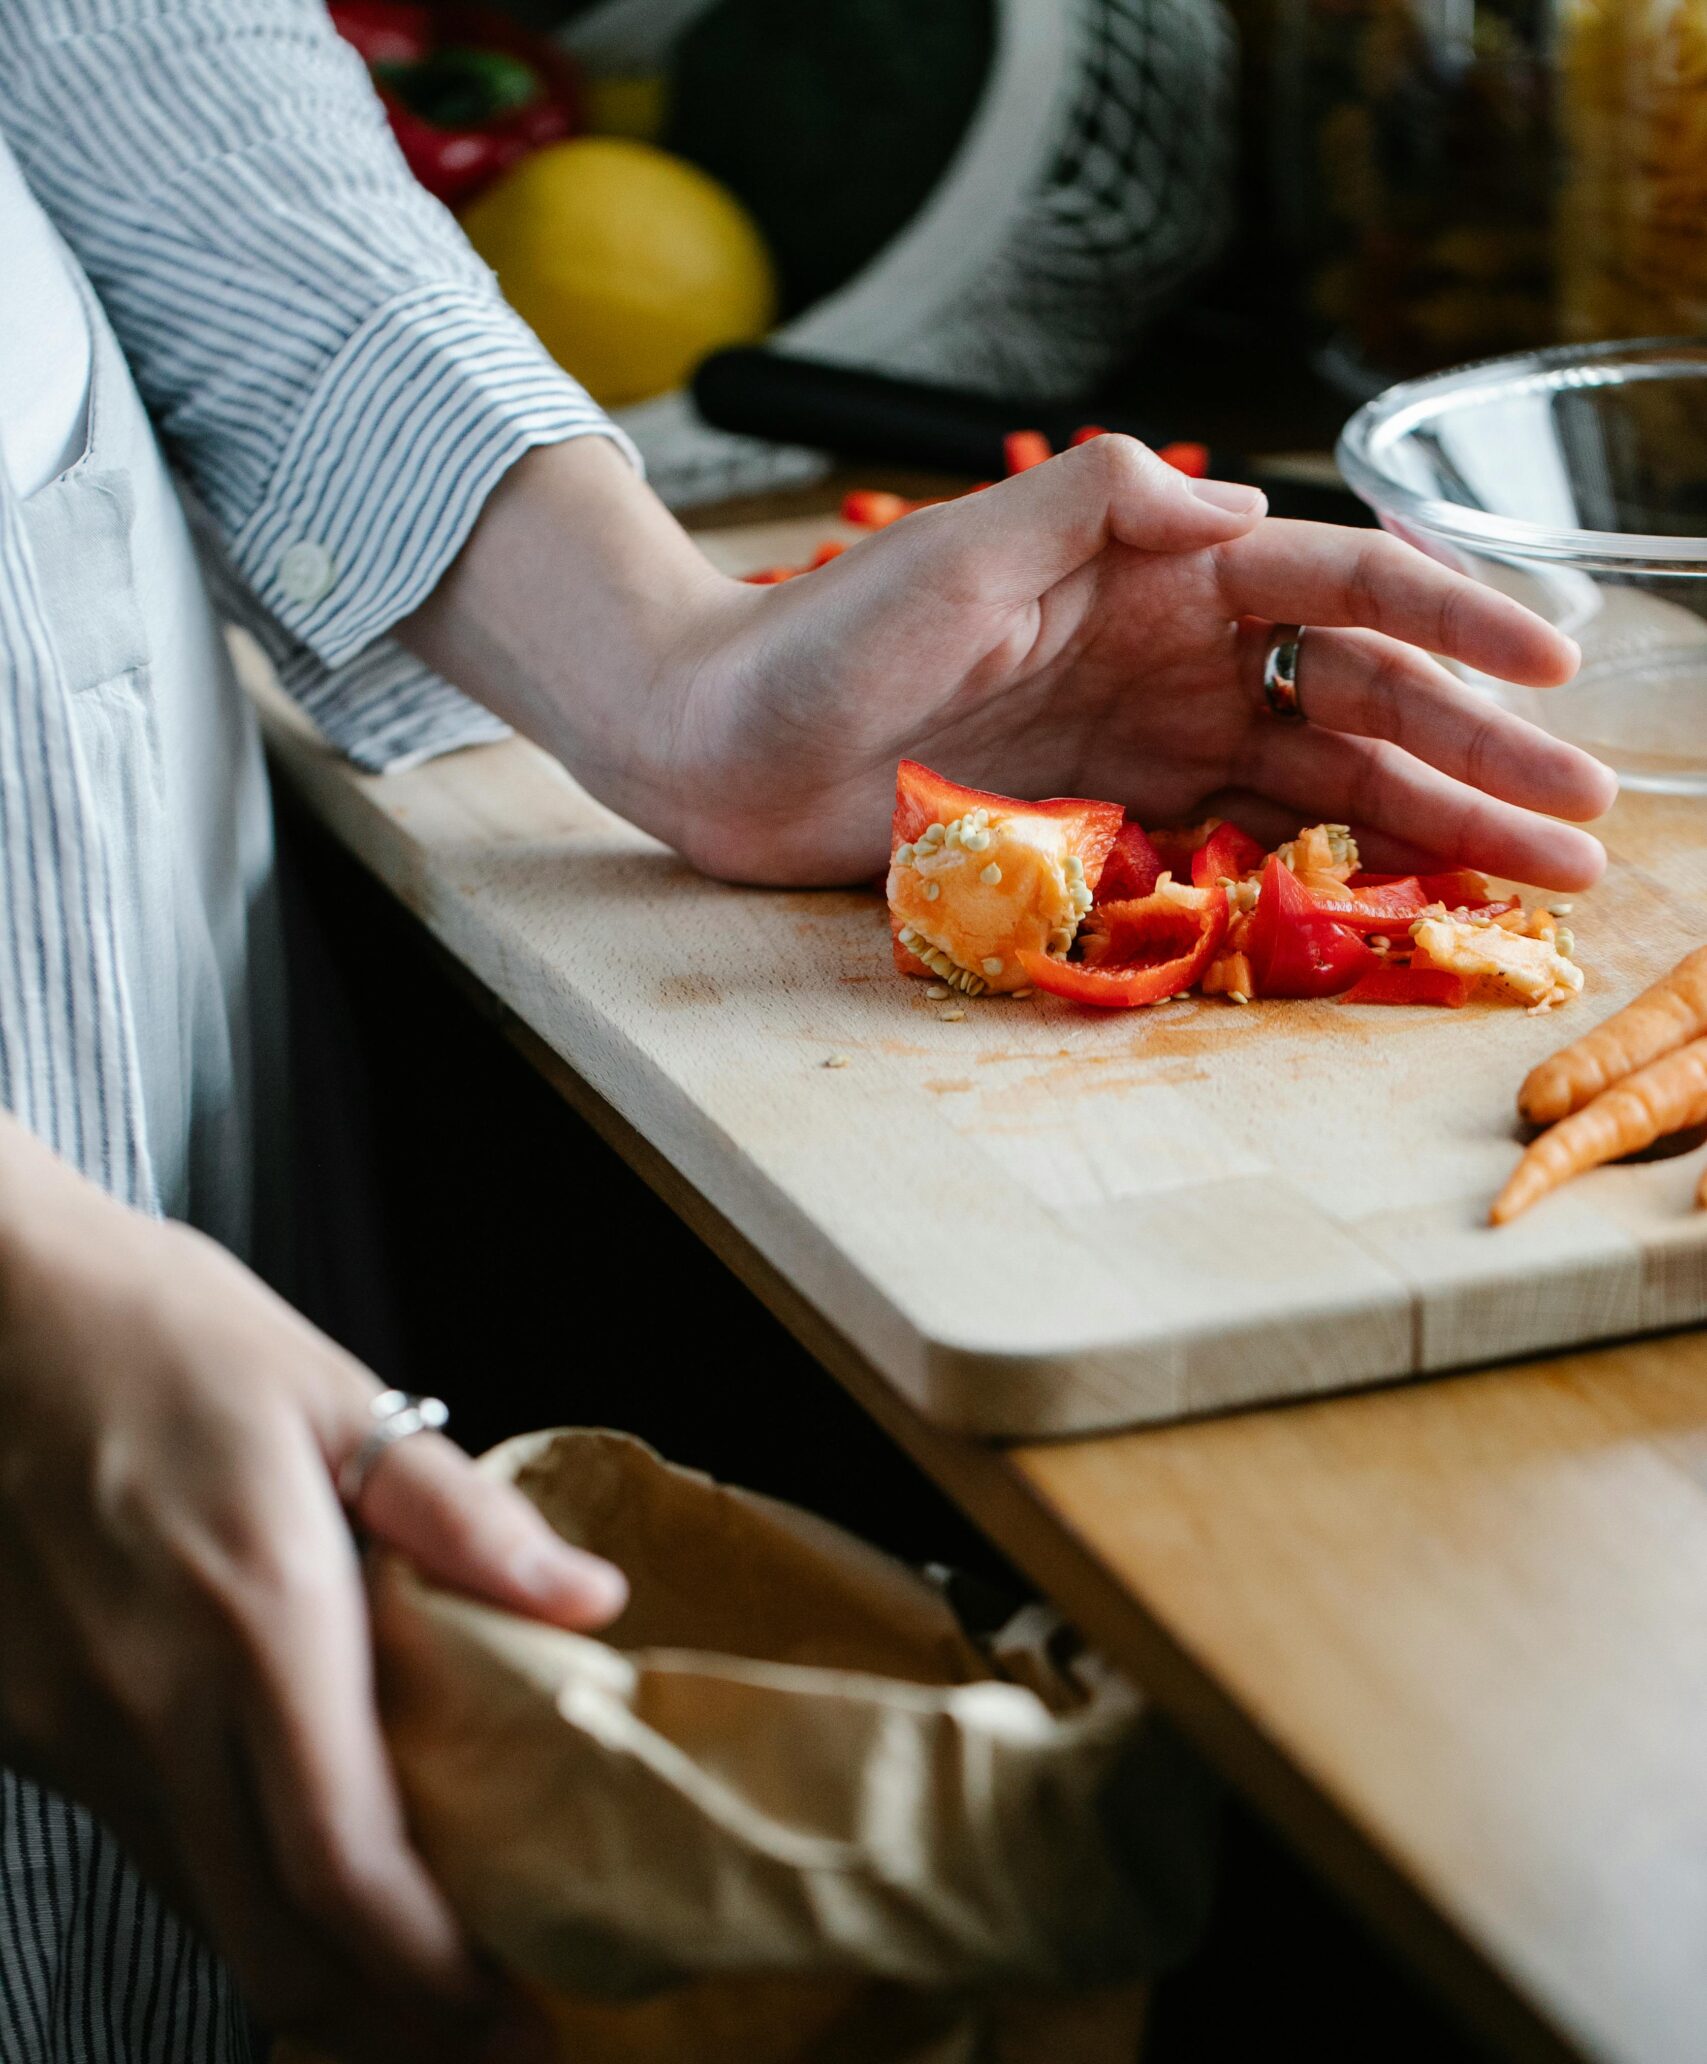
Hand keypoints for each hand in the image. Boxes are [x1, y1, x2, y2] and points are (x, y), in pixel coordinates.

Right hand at [0, 1119, 625, 2063]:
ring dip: (307, 1981)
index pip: (349, 1870)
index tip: (512, 2035)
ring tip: (406, 1999)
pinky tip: (287, 1879)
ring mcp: (68, 1729)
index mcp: (258, 1622)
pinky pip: (139, 1847)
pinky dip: (225, 1897)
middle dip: (384, 2038)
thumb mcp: (328, 1393)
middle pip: (270, 1947)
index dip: (433, 1986)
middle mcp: (153, 1706)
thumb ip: (461, 1517)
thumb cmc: (155, 1333)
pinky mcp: (16, 1726)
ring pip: (197, 1917)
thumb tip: (588, 1604)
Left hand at [405, 436, 1613, 893]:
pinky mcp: (1114, 823)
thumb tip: (1243, 506)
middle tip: (1587, 820)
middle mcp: (1177, 654)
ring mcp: (1152, 742)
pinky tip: (1412, 901)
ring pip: (1327, 780)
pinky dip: (1333, 870)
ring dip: (1437, 824)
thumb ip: (1097, 505)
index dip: (1452, 620)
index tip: (1547, 668)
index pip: (1338, 585)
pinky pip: (1248, 845)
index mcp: (1160, 571)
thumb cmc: (820, 634)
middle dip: (1481, 755)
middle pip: (1363, 698)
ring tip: (1541, 878)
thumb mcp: (959, 547)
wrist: (719, 746)